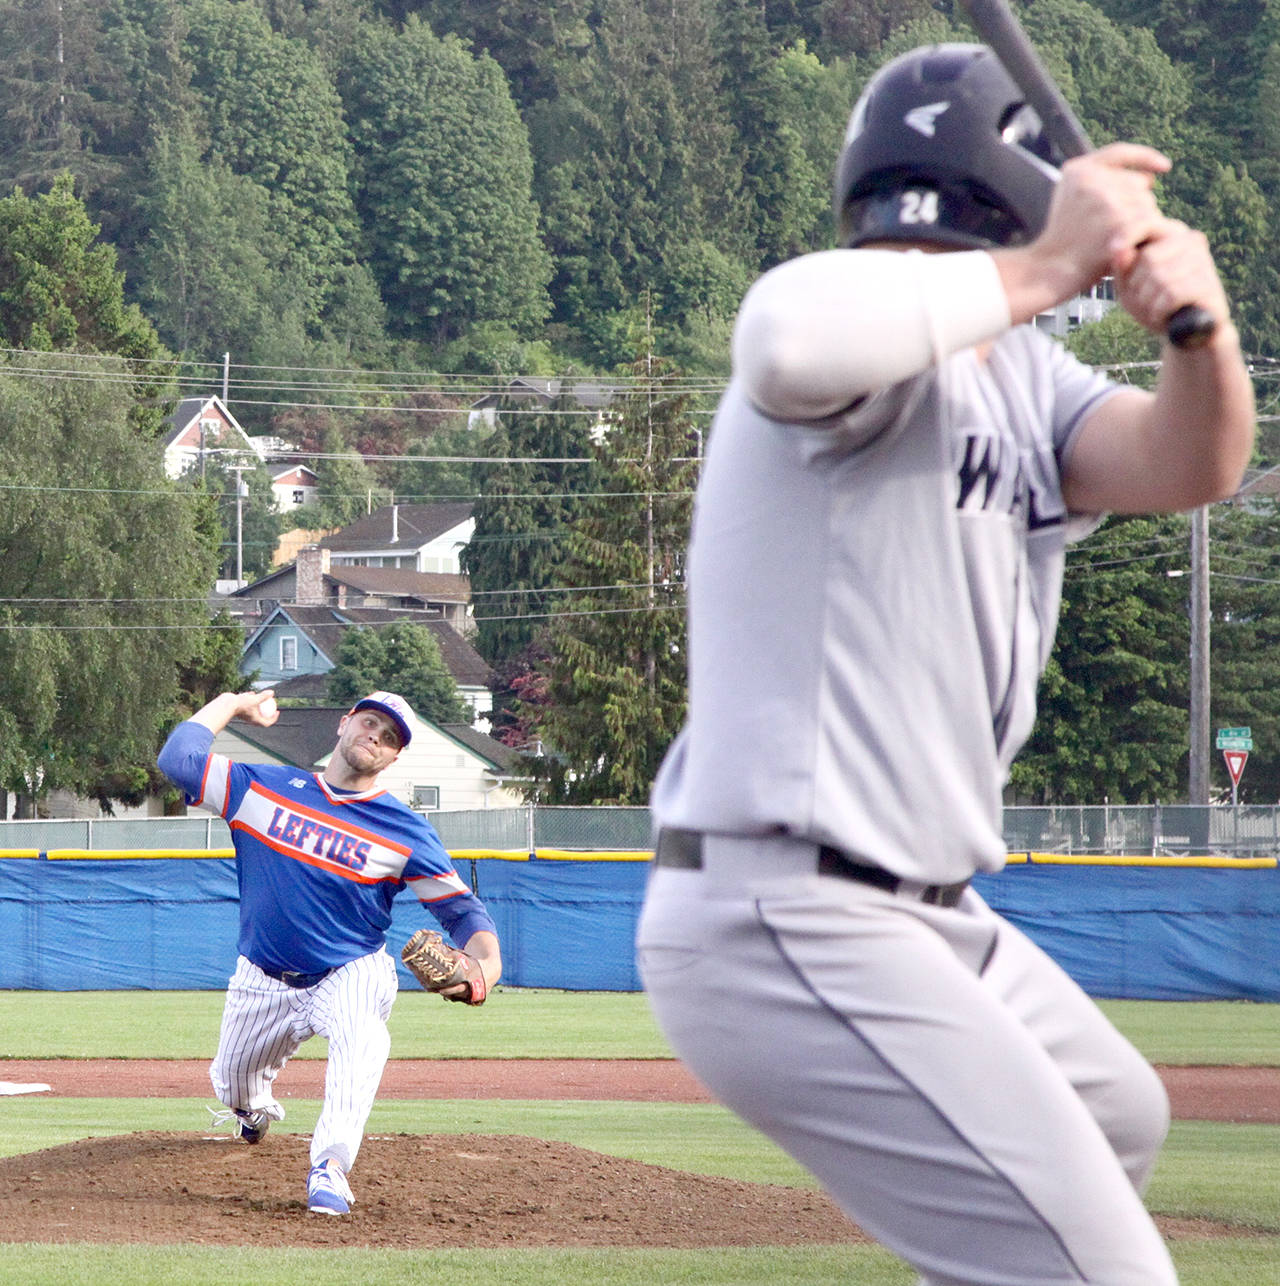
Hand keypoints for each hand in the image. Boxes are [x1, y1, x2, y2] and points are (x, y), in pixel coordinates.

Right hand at [238, 690, 278, 726]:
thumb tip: (272, 692)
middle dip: (267, 713)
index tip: (277, 712)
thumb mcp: (254, 699)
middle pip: (260, 718)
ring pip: (253, 710)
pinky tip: (251, 693)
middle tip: (272, 706)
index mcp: (254, 720)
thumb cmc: (241, 704)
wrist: (226, 704)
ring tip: (261, 697)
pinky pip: (246, 705)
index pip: (266, 723)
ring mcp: (244, 715)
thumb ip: (263, 696)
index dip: (273, 718)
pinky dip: (250, 700)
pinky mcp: (239, 710)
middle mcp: (249, 719)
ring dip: (257, 705)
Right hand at [1034, 143, 1170, 294]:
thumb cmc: (1063, 245)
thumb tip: (1150, 178)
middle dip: (1135, 205)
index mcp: (1077, 171)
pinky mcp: (1117, 221)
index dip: (1144, 158)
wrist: (1049, 272)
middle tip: (1112, 234)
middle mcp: (1091, 178)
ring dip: (1141, 224)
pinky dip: (1149, 236)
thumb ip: (1101, 185)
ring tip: (1118, 243)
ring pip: (1146, 204)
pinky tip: (1137, 248)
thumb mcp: (1070, 203)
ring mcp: (1104, 198)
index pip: (1119, 153)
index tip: (1165, 167)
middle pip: (1138, 183)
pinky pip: (1151, 222)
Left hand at [1114, 218, 1230, 340]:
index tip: (1111, 250)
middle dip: (1137, 287)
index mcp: (1171, 235)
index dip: (1126, 235)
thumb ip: (1121, 269)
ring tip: (1156, 310)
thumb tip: (1118, 251)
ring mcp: (1203, 261)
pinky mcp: (1209, 284)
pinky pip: (1172, 295)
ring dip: (1149, 303)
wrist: (1187, 335)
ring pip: (1159, 279)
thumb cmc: (1154, 306)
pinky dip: (1161, 311)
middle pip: (1148, 259)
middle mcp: (1191, 241)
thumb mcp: (1129, 288)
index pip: (1147, 223)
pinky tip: (1166, 316)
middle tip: (1144, 302)